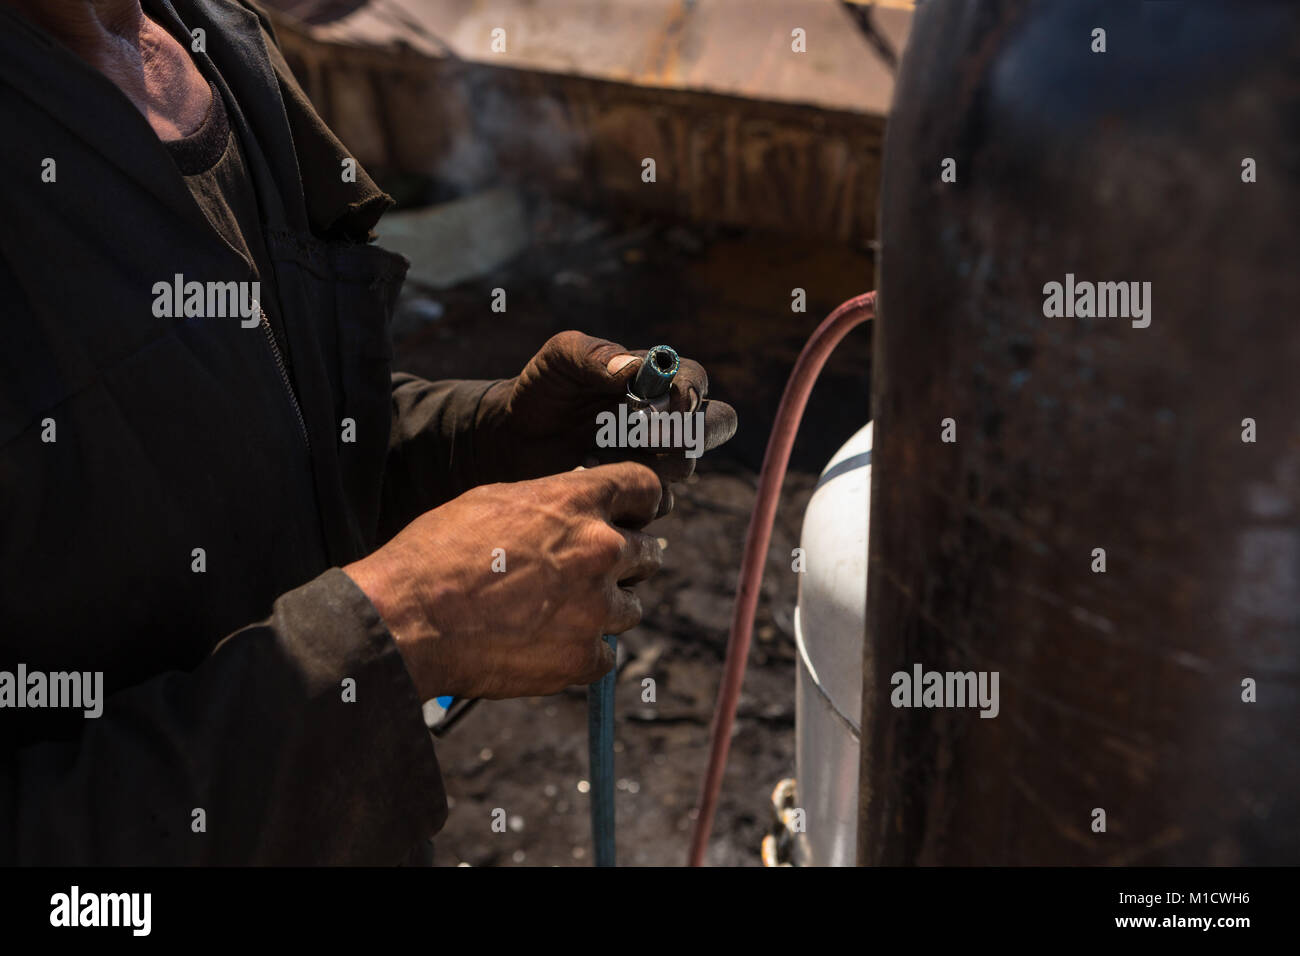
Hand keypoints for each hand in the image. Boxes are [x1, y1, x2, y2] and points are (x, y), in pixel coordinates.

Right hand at [343, 462, 663, 700]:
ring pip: (631, 607)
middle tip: (591, 570)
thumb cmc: (437, 555)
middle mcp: (599, 551)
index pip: (646, 488)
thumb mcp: (493, 502)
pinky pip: (607, 655)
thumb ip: (550, 504)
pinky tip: (548, 644)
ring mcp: (596, 608)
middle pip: (649, 552)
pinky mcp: (582, 658)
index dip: (644, 502)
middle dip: (626, 560)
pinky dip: (584, 652)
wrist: (407, 620)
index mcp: (577, 502)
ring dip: (605, 608)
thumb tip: (574, 511)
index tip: (640, 513)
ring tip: (559, 611)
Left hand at [473, 331, 737, 514]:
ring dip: (649, 464)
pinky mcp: (640, 494)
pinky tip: (591, 477)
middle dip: (693, 432)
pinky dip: (630, 492)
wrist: (513, 437)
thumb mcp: (561, 358)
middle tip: (650, 436)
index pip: (697, 381)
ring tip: (599, 453)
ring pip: (685, 469)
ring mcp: (657, 459)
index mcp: (657, 381)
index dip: (692, 392)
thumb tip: (630, 371)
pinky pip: (658, 502)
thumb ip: (594, 354)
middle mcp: (667, 419)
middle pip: (717, 424)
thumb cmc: (542, 389)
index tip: (672, 402)